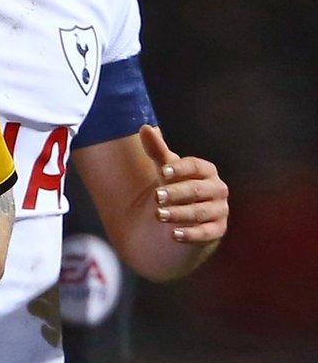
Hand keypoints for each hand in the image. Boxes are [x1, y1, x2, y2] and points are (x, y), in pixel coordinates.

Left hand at [140, 125, 227, 245]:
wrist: (188, 218)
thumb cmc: (177, 187)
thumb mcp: (166, 170)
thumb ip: (157, 151)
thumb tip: (144, 128)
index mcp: (206, 171)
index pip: (197, 166)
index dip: (181, 168)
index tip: (163, 171)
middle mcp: (217, 189)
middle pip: (197, 189)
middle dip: (176, 193)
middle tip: (156, 196)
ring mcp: (219, 210)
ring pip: (200, 212)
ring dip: (179, 214)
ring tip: (158, 215)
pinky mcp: (217, 230)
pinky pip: (207, 233)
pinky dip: (192, 234)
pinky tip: (175, 235)